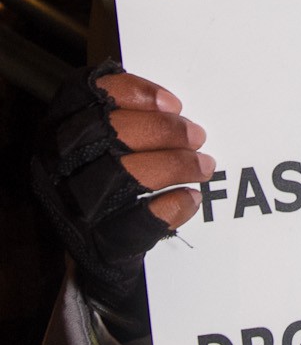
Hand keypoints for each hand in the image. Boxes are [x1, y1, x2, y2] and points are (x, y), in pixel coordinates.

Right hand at [31, 60, 214, 322]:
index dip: (133, 93)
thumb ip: (129, 116)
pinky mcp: (94, 242)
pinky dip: (169, 207)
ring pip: (123, 175)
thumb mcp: (105, 142)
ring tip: (203, 165)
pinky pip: (136, 222)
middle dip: (162, 130)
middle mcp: (54, 164)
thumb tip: (173, 108)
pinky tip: (189, 198)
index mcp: (57, 128)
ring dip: (172, 165)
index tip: (174, 104)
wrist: (94, 252)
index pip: (87, 94)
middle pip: (108, 133)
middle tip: (198, 135)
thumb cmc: (108, 179)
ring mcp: (70, 205)